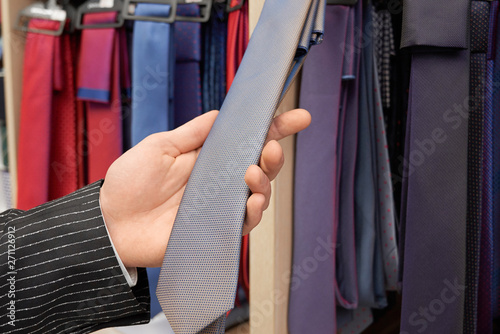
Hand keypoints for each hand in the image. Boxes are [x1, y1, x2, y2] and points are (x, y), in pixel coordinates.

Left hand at [100, 109, 310, 267]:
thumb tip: (222, 113)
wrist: (110, 222)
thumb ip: (194, 132)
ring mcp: (219, 206)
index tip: (299, 117)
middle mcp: (219, 182)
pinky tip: (250, 201)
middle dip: (274, 155)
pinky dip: (253, 212)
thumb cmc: (130, 183)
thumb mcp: (161, 147)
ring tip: (252, 173)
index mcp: (208, 158)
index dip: (274, 129)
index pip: (247, 141)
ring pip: (259, 194)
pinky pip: (244, 222)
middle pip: (261, 167)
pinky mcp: (214, 230)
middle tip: (270, 147)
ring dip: (265, 182)